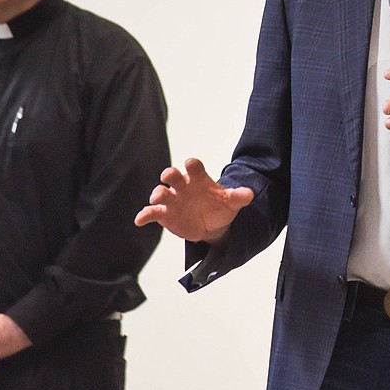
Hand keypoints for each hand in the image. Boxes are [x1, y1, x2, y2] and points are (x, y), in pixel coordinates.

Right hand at [134, 157, 253, 242]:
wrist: (212, 225)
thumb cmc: (219, 208)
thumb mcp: (231, 203)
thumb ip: (238, 196)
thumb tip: (250, 194)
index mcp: (198, 178)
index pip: (193, 166)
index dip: (192, 164)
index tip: (192, 164)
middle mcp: (182, 186)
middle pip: (172, 174)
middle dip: (169, 174)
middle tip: (169, 177)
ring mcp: (172, 199)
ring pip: (160, 192)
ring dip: (157, 194)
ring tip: (158, 199)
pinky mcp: (164, 214)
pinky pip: (151, 212)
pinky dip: (144, 215)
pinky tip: (139, 220)